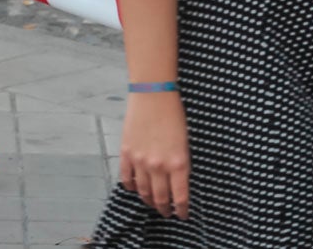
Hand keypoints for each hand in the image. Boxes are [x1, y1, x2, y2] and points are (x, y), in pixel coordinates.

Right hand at [119, 91, 190, 219]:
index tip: (182, 215)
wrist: (153, 96)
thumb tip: (177, 181)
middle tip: (166, 213)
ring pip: (143, 190)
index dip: (182, 210)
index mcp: (179, 164)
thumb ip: (181, 164)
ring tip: (152, 203)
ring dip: (148, 200)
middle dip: (164, 208)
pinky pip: (126, 176)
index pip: (180, 197)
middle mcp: (159, 166)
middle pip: (161, 197)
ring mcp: (140, 160)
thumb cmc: (174, 116)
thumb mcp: (185, 144)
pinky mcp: (127, 152)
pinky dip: (130, 186)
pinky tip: (134, 188)